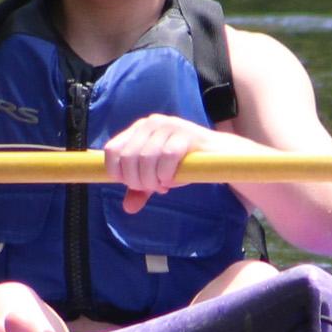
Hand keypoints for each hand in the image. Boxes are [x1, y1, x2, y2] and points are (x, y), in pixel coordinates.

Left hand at [99, 113, 242, 213]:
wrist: (219, 156)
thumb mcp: (158, 177)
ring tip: (163, 186)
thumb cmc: (184, 164)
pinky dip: (167, 174)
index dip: (118, 173)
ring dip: (152, 180)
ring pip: (146, 158)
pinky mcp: (186, 133)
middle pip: (128, 157)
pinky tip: (172, 181)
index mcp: (138, 130)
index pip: (112, 150)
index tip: (132, 185)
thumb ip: (141, 190)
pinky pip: (167, 157)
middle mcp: (150, 123)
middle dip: (137, 180)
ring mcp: (168, 126)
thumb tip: (128, 208)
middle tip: (152, 188)